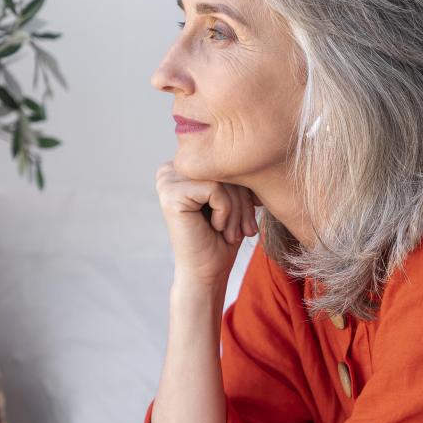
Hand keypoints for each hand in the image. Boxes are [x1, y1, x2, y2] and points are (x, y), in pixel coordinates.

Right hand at [155, 161, 260, 286]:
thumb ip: (236, 173)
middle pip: (224, 167)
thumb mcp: (235, 198)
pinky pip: (215, 188)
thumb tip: (255, 149)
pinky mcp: (171, 193)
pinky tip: (217, 228)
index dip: (245, 187)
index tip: (251, 214)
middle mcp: (171, 169)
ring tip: (232, 232)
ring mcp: (167, 180)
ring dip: (237, 209)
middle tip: (246, 229)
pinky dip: (226, 211)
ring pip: (222, 177)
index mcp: (183, 168)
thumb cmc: (222, 239)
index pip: (226, 161)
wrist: (207, 273)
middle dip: (243, 200)